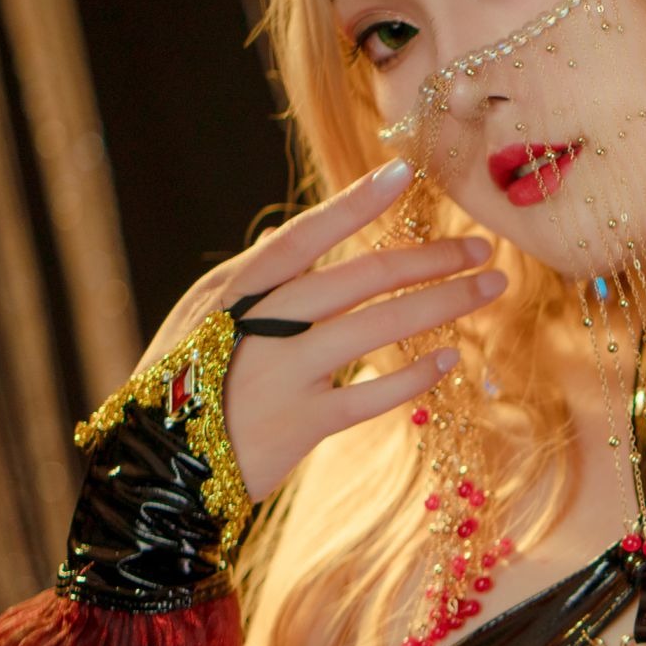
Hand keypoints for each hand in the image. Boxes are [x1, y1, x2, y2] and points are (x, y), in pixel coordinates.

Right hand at [134, 159, 503, 499]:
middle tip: (482, 248)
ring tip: (489, 289)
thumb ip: (261, 285)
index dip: (356, 203)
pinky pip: (373, 394)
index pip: (306, 235)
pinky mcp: (302, 424)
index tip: (406, 174)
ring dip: (444, 303)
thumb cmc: (187, 386)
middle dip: (430, 258)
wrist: (156, 471)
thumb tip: (302, 237)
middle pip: (360, 278)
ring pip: (379, 326)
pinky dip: (416, 375)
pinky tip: (452, 360)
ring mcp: (282, 374)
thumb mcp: (205, 320)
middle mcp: (261, 324)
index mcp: (236, 291)